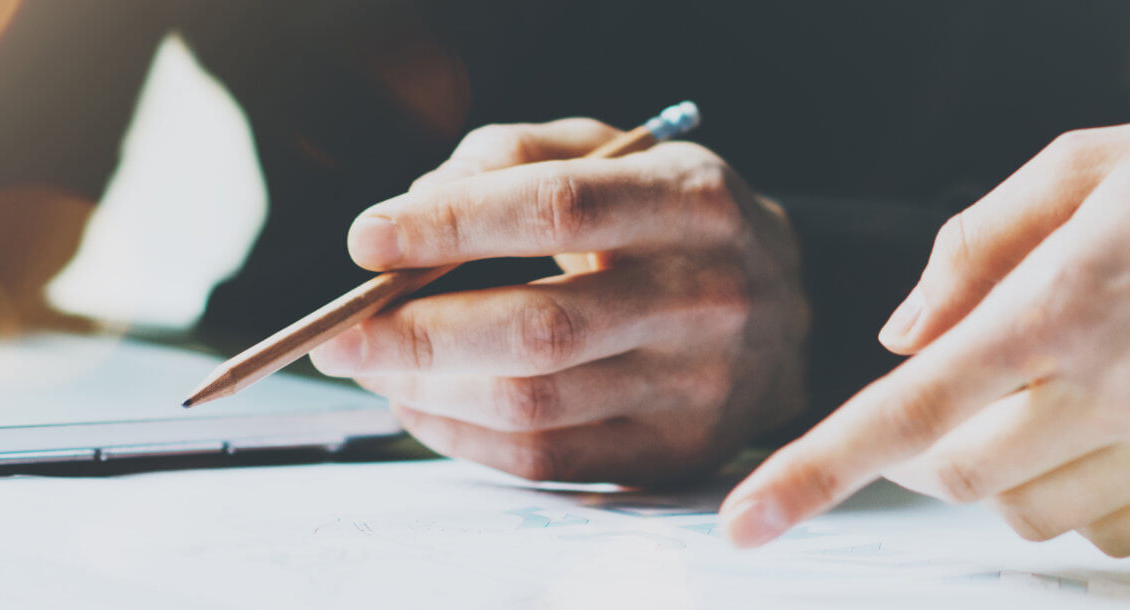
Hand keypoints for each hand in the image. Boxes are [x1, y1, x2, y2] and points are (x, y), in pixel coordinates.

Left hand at [308, 118, 810, 485]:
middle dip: (416, 333)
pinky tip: (421, 403)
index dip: (454, 224)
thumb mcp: (615, 154)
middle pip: (541, 328)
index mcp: (692, 203)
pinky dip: (461, 436)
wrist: (791, 309)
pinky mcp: (675, 453)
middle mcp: (706, 298)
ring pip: (533, 402)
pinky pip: (545, 460)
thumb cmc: (673, 222)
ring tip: (371, 364)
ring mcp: (696, 388)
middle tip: (338, 333)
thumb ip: (512, 155)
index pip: (560, 208)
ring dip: (426, 388)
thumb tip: (411, 209)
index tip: (368, 239)